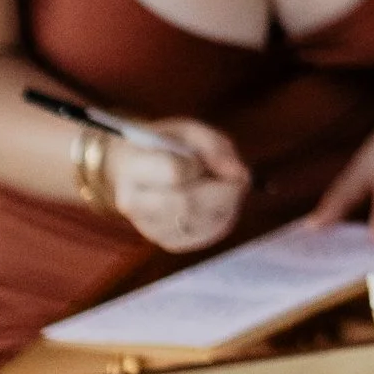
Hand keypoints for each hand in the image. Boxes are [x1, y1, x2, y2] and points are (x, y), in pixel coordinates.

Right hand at [110, 121, 247, 251]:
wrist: (136, 169)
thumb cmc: (166, 144)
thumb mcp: (188, 130)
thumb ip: (215, 146)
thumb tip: (239, 176)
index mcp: (134, 166)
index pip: (174, 173)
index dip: (199, 166)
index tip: (203, 160)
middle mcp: (135, 203)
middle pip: (187, 205)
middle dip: (222, 190)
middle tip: (232, 177)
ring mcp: (149, 228)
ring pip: (199, 225)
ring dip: (225, 206)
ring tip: (224, 188)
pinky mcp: (168, 242)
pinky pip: (203, 236)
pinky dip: (221, 219)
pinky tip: (219, 204)